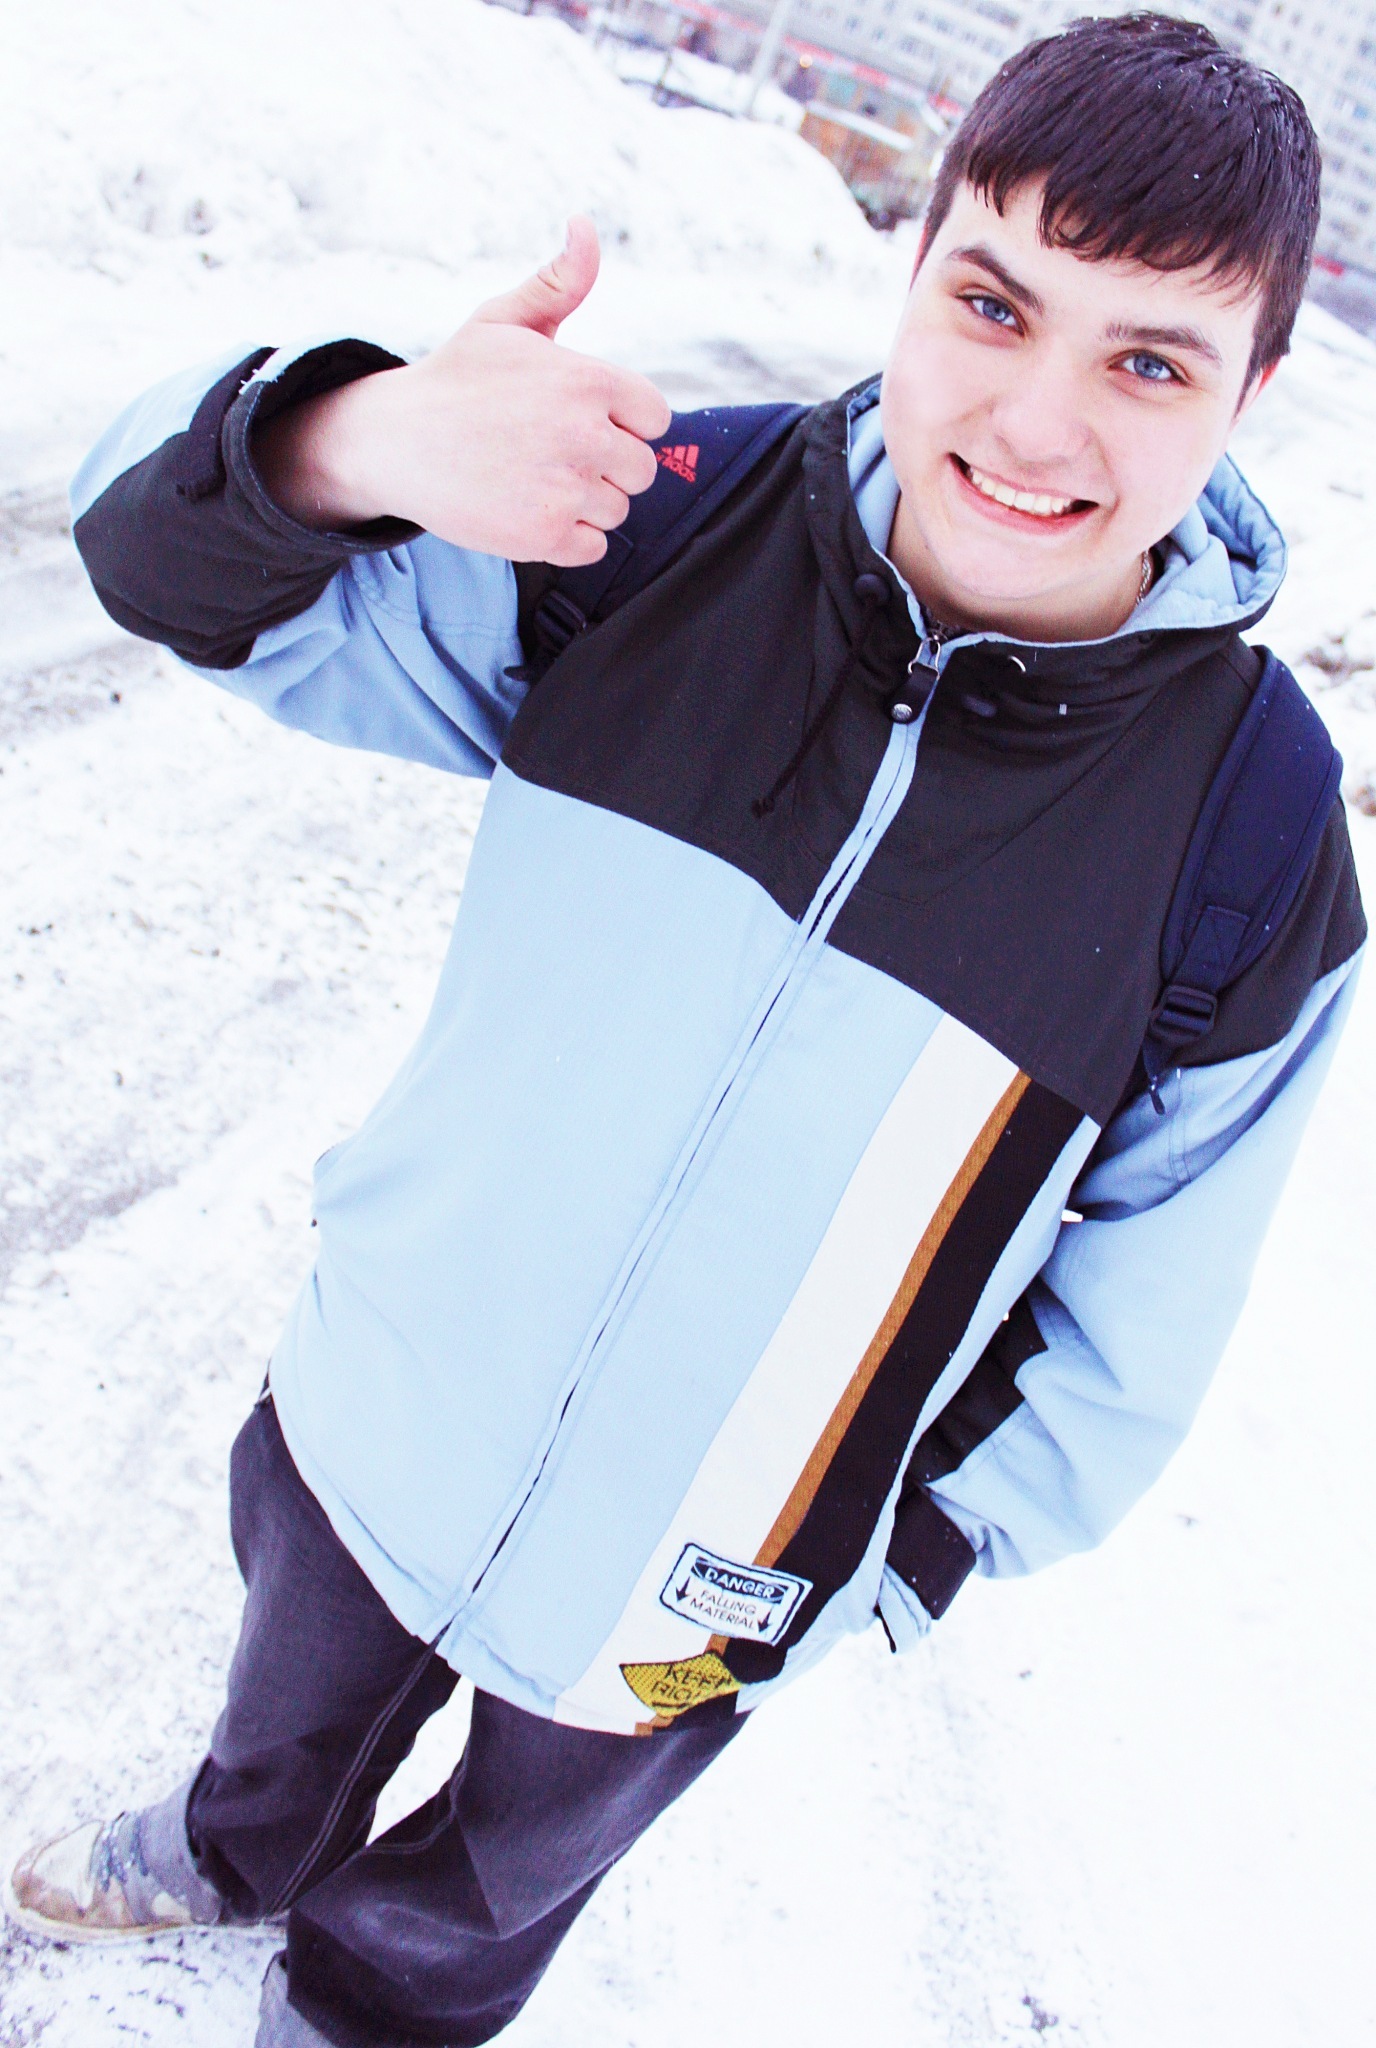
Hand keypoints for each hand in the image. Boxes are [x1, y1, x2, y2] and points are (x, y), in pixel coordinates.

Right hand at [254, 217, 671, 565]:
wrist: (392, 441)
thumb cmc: (454, 379)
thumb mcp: (503, 320)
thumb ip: (558, 284)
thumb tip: (586, 226)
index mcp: (586, 380)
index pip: (655, 418)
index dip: (625, 422)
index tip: (587, 422)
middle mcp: (584, 434)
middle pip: (640, 470)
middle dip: (606, 465)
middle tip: (553, 454)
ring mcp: (565, 489)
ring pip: (617, 510)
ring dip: (585, 502)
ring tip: (535, 479)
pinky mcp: (544, 535)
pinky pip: (593, 547)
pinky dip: (568, 537)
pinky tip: (531, 510)